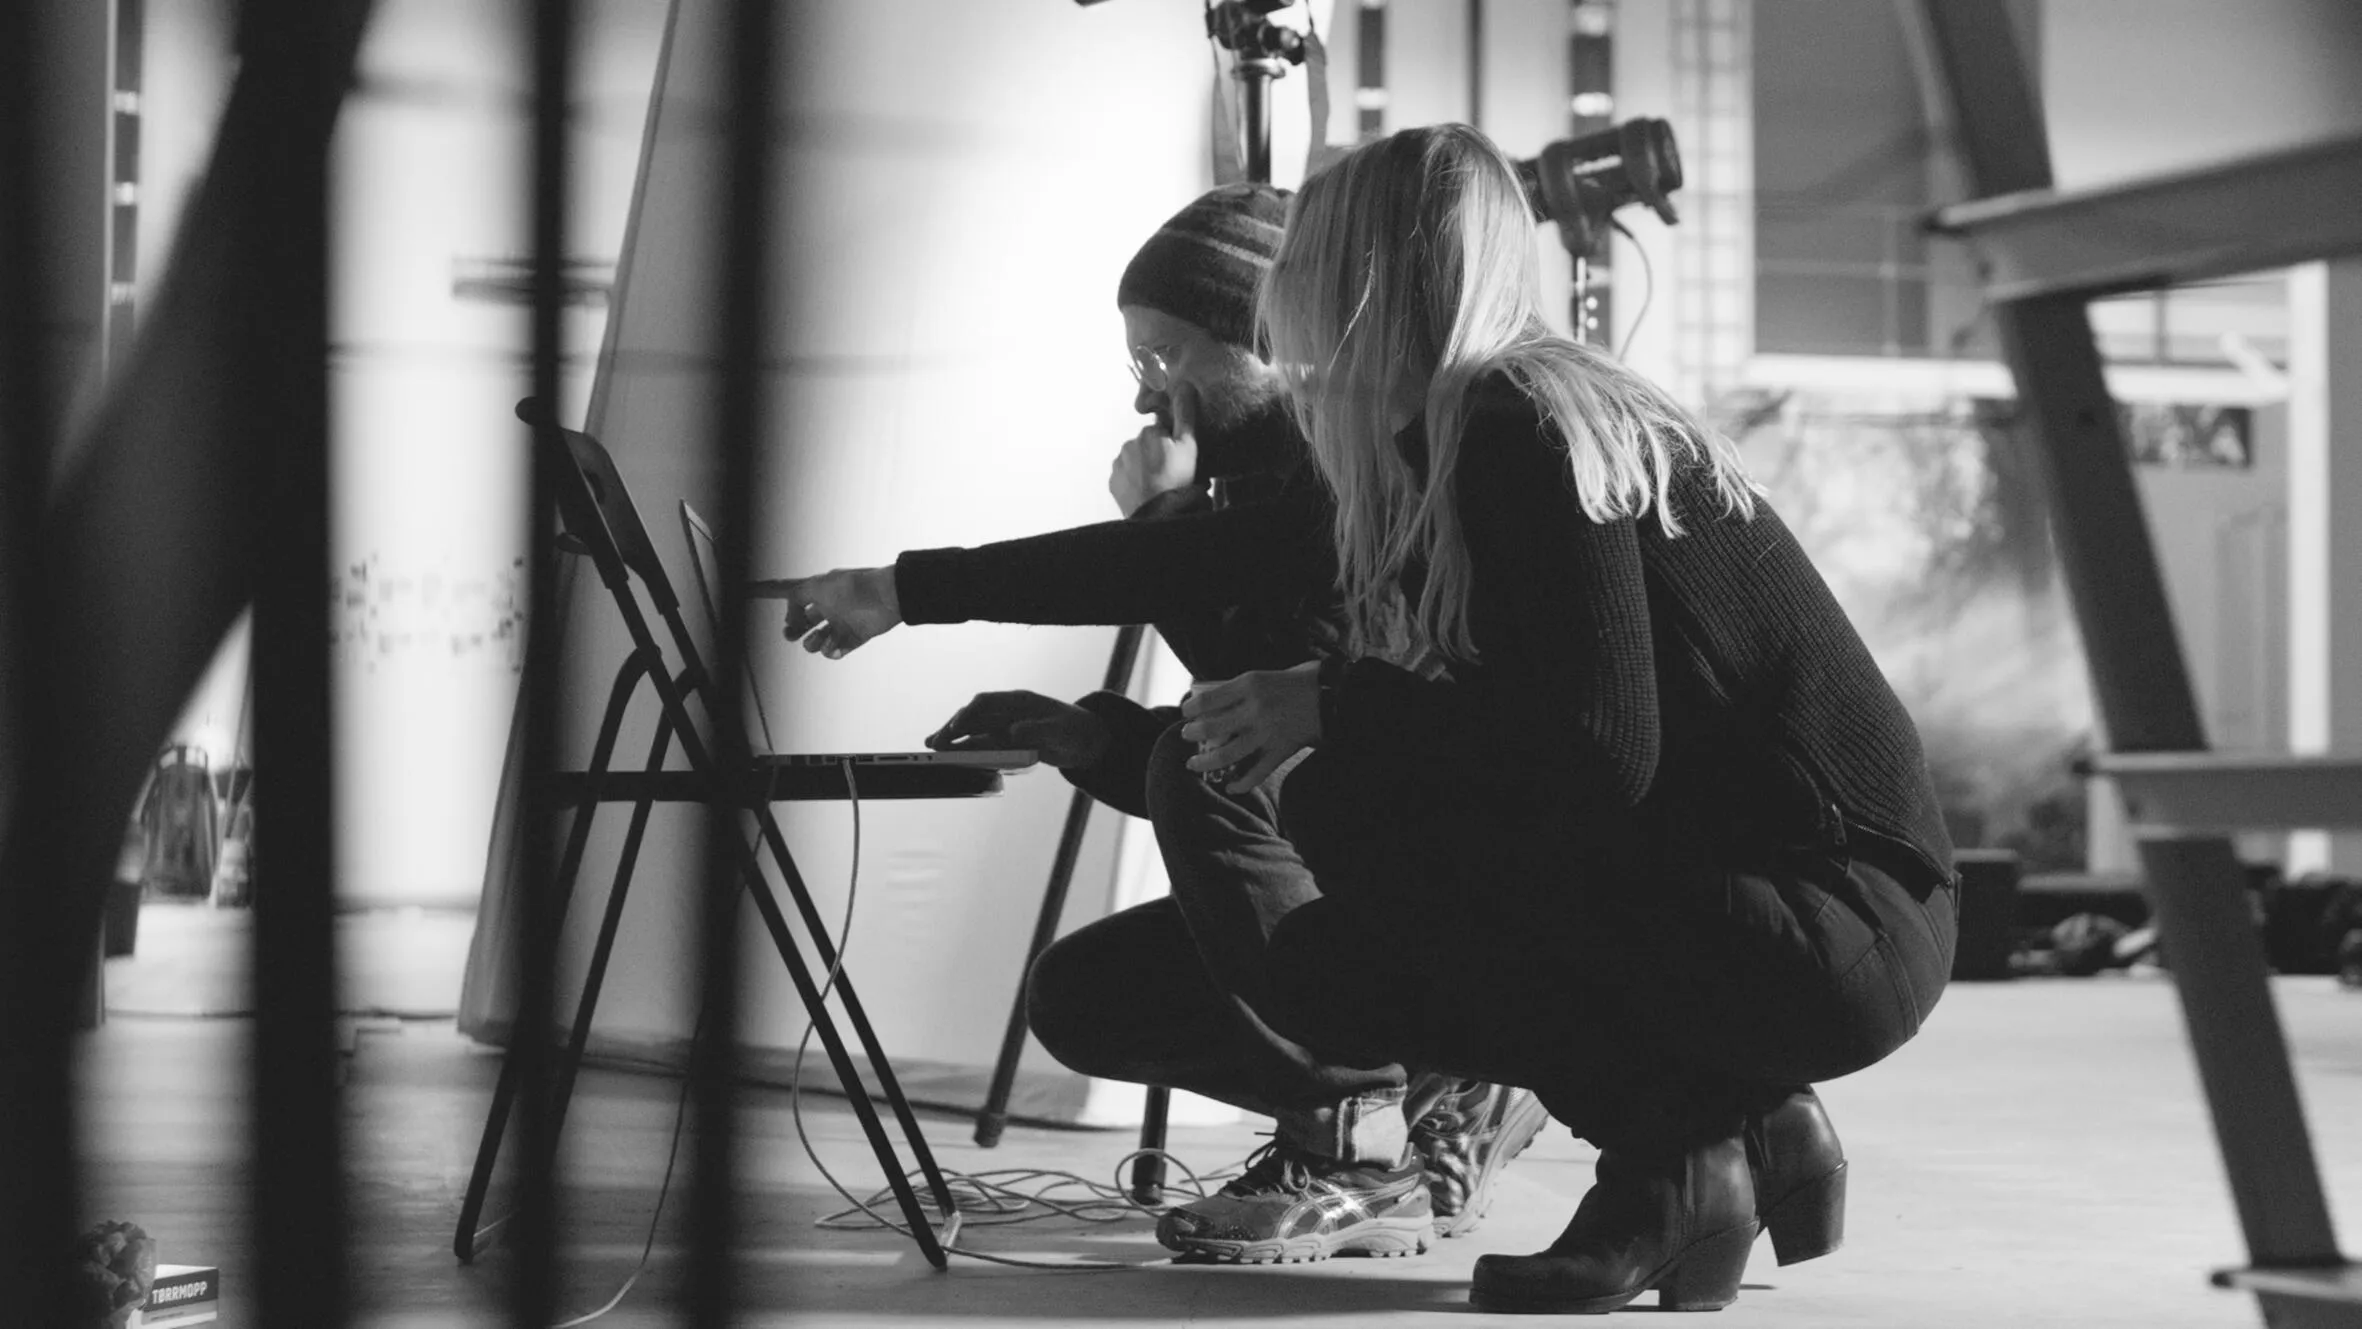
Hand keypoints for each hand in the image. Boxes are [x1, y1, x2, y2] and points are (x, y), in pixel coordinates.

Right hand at [748, 566, 900, 657]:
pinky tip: (835, 647)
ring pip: (817, 639)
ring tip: (817, 641)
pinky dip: (833, 651)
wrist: (889, 597)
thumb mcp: (818, 586)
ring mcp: (840, 621)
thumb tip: (787, 609)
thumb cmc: (855, 586)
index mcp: (816, 590)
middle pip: (801, 621)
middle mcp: (826, 605)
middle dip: (792, 628)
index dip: (764, 591)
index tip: (744, 591)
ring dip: (812, 643)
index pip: (785, 591)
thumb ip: (796, 595)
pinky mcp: (855, 636)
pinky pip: (837, 649)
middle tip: (790, 633)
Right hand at [926, 690, 1111, 768]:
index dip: (969, 713)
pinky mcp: (1006, 742)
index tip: (957, 726)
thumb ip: (1038, 730)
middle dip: (953, 727)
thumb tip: (1012, 732)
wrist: (1087, 742)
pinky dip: (965, 750)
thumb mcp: (1060, 731)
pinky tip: (950, 756)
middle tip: (934, 743)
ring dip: (953, 739)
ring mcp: (1005, 727)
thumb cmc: (1076, 730)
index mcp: (1020, 702)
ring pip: (973, 731)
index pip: (987, 702)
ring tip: (932, 748)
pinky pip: (981, 745)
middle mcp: (1008, 712)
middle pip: (974, 716)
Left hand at [1109, 381, 1200, 515]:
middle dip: (1157, 455)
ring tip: (1159, 485)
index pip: (1162, 431)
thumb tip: (1184, 385)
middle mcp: (1129, 444)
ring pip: (1135, 460)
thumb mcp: (1189, 445)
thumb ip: (1185, 413)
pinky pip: (1125, 477)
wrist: (1159, 515)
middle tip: (1171, 474)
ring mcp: (1119, 464)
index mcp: (1148, 432)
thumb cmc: (1178, 480)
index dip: (1173, 443)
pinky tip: (1147, 491)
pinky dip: (1134, 482)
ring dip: (1145, 468)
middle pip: (1147, 445)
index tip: (1180, 458)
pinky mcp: (1113, 482)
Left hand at [1178, 661, 1322, 793]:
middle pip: (1211, 728)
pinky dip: (1241, 783)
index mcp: (1250, 684)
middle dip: (1192, 735)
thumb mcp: (1267, 675)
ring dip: (1206, 762)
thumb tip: (1215, 700)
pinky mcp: (1281, 750)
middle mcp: (1255, 709)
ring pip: (1227, 755)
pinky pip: (1255, 773)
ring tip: (1194, 764)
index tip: (1185, 713)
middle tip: (1186, 736)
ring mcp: (1267, 732)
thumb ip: (1243, 688)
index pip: (1207, 700)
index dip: (1190, 709)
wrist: (1337, 695)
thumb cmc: (1303, 680)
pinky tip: (1230, 786)